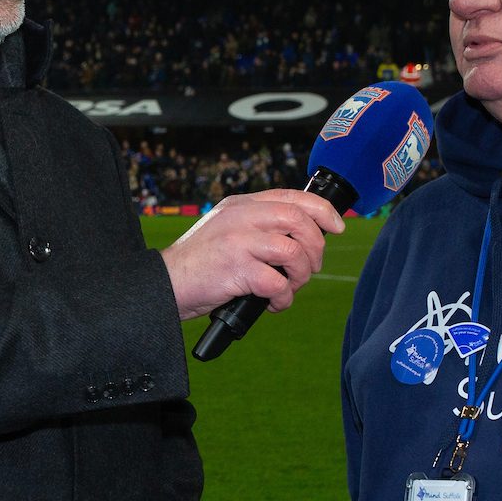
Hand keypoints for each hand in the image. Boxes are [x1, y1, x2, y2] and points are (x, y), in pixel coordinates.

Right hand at [161, 188, 343, 318]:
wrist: (164, 284)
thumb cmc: (199, 264)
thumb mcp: (227, 230)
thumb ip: (257, 225)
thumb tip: (302, 237)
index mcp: (241, 204)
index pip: (292, 197)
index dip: (323, 211)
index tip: (337, 227)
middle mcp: (241, 217)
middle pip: (299, 221)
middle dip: (315, 248)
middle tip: (309, 269)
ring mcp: (237, 241)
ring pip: (293, 251)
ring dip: (301, 275)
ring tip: (289, 287)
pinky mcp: (235, 268)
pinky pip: (277, 282)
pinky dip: (283, 297)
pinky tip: (272, 304)